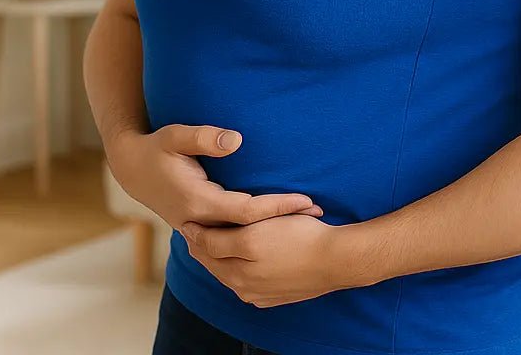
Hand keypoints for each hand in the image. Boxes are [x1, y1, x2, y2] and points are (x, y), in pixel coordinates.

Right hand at [106, 123, 323, 230]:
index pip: (246, 212)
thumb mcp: (175, 136)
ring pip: (240, 240)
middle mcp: (198, 221)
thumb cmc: (156, 148)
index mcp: (197, 201)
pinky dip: (255, 237)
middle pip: (248, 232)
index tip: (306, 200)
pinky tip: (277, 233)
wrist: (131, 169)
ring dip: (271, 233)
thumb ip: (204, 137)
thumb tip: (236, 141)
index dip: (277, 207)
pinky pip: (232, 238)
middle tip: (319, 213)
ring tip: (307, 224)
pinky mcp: (200, 228)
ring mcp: (198, 228)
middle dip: (282, 223)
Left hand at [181, 214, 353, 307]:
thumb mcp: (262, 225)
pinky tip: (235, 264)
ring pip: (226, 276)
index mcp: (242, 256)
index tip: (186, 222)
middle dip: (201, 248)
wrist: (334, 260)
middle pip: (213, 263)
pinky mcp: (268, 299)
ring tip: (209, 248)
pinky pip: (242, 287)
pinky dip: (232, 275)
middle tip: (191, 234)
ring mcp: (256, 292)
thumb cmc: (302, 234)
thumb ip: (226, 234)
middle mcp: (244, 280)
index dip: (196, 231)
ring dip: (215, 262)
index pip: (208, 244)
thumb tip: (200, 237)